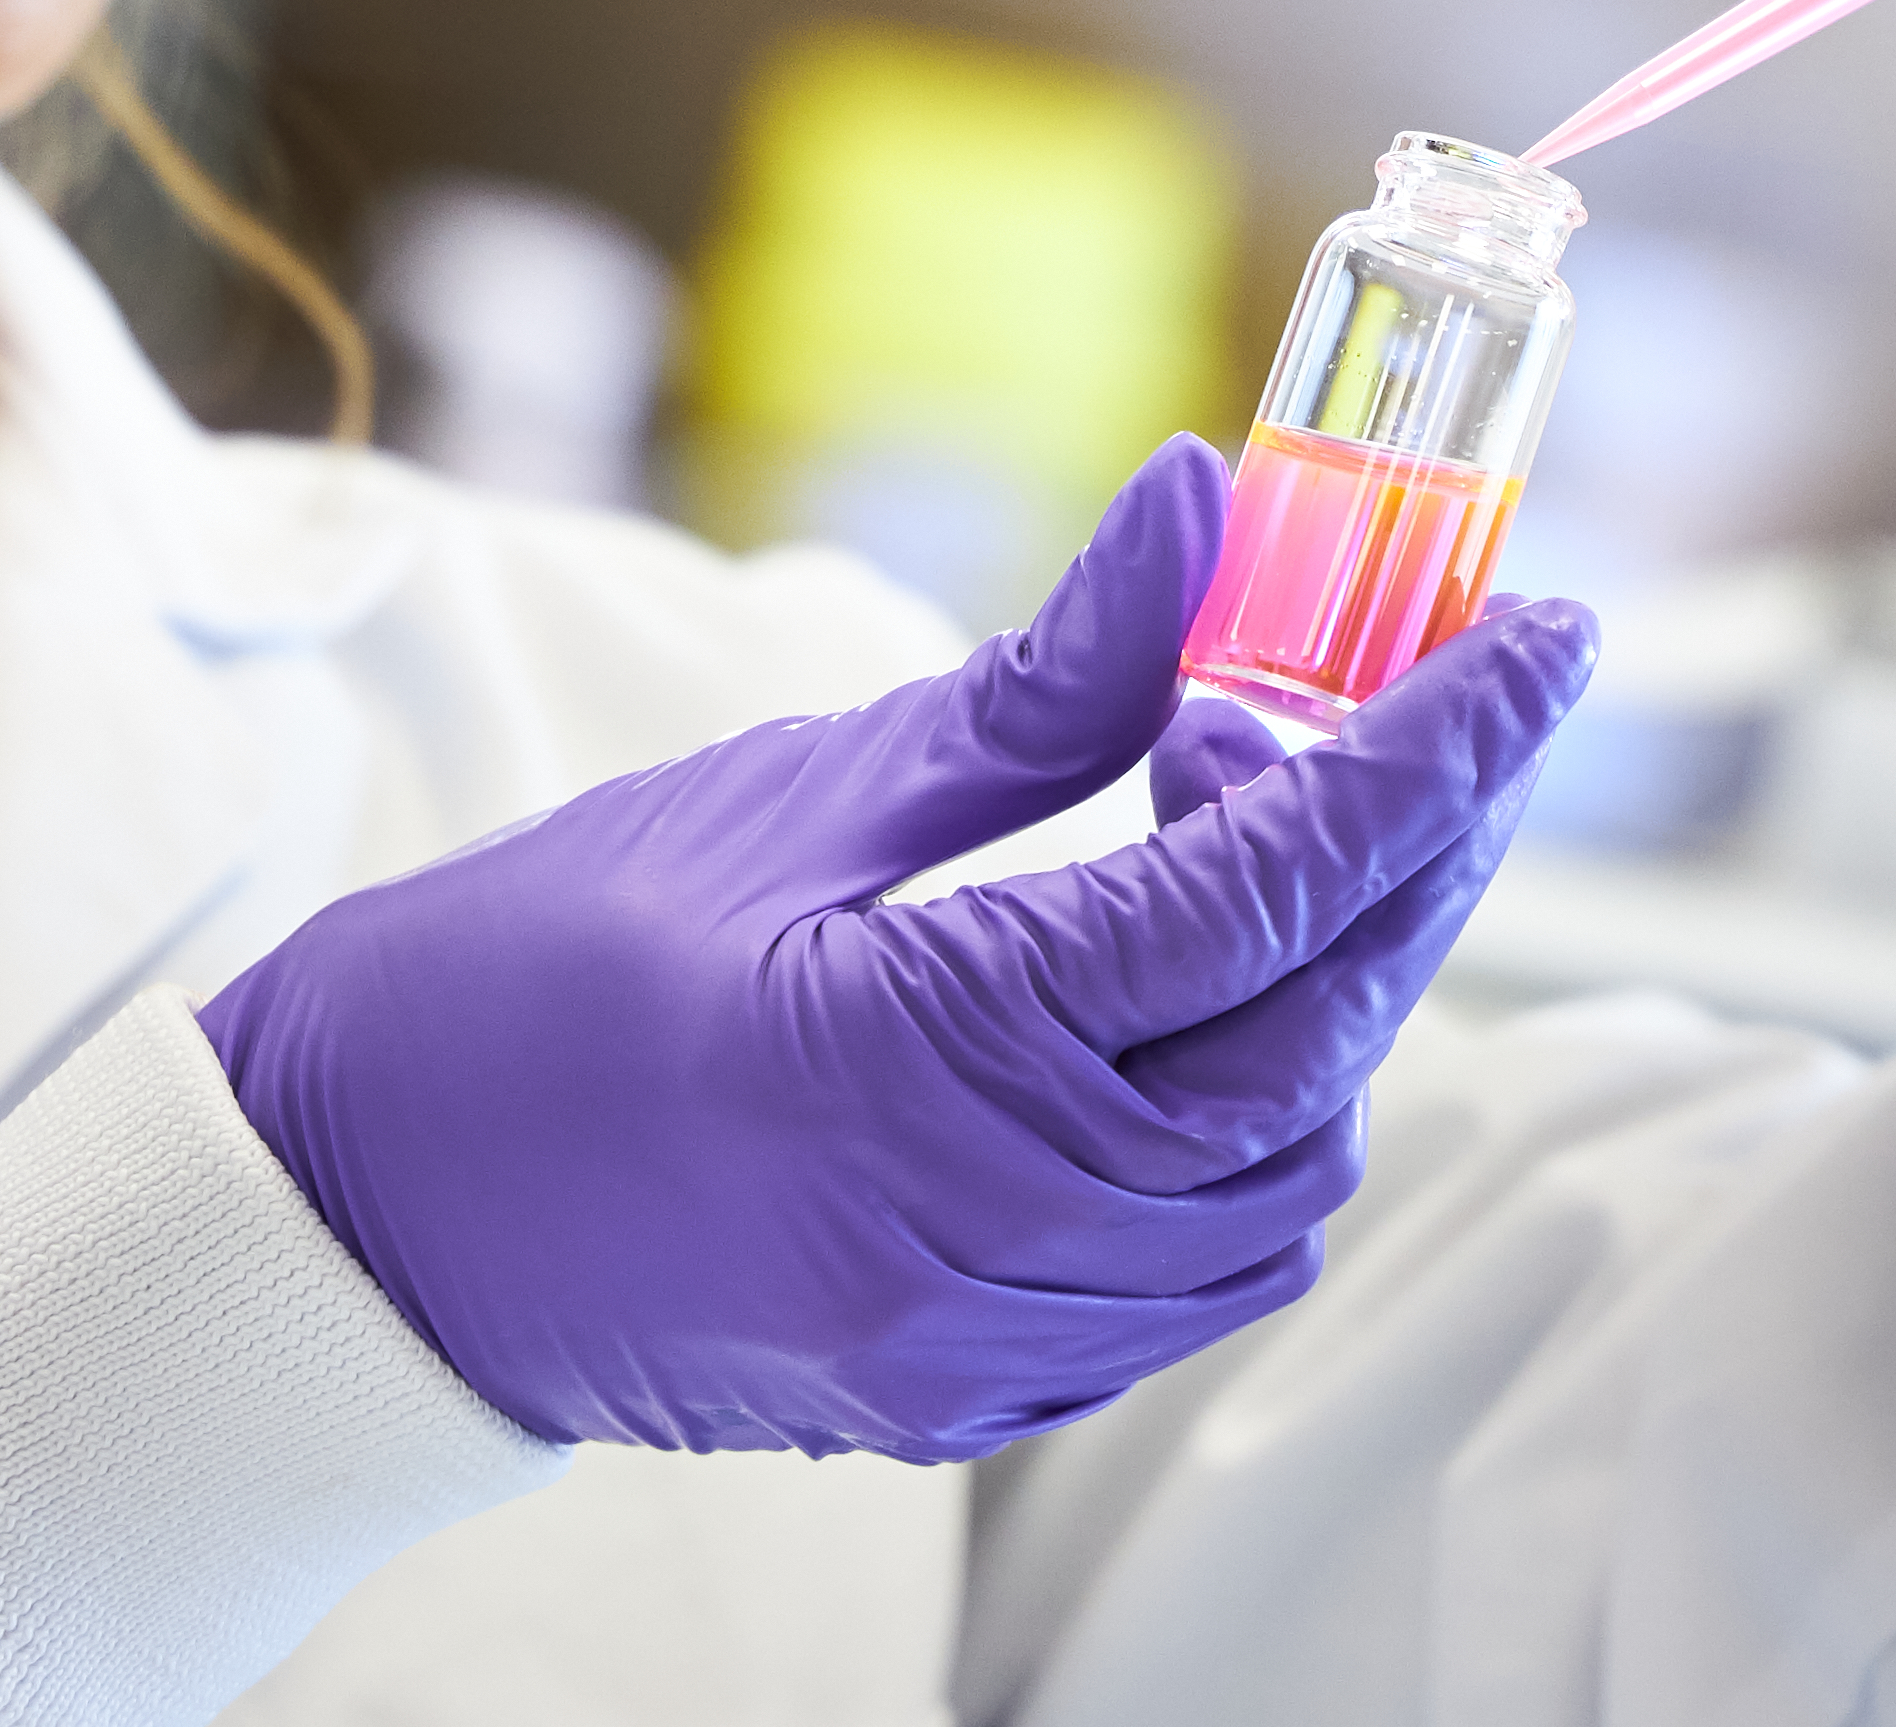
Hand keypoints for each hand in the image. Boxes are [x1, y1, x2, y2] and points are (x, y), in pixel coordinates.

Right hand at [199, 438, 1590, 1460]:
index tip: (1537, 635)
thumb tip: (1208, 505)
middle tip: (1433, 704)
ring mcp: (979, 1331)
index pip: (1267, 884)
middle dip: (1413, 859)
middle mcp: (981, 1219)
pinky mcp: (964, 1389)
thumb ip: (1040, 682)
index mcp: (923, 1047)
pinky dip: (1253, 1128)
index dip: (1431, 749)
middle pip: (1315, 1035)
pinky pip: (1199, 1271)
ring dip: (1331, 995)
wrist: (357, 1216)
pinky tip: (1202, 996)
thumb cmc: (529, 975)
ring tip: (1255, 827)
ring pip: (1283, 1174)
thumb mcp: (788, 794)